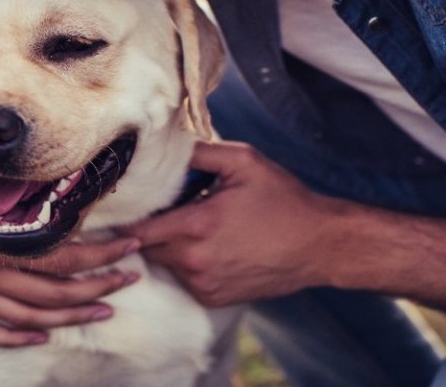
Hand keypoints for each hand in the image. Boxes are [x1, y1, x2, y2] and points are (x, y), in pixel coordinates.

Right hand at [0, 134, 139, 346]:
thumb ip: (10, 186)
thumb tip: (56, 183)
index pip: (61, 257)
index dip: (101, 256)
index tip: (131, 245)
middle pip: (52, 292)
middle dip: (97, 287)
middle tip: (129, 279)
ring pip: (25, 317)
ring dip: (68, 316)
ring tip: (102, 309)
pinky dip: (12, 338)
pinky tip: (37, 337)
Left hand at [126, 140, 342, 306]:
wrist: (320, 245)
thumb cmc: (283, 200)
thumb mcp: (243, 162)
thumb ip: (199, 151)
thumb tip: (166, 147)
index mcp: (197, 225)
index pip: (138, 227)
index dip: (126, 214)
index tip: (124, 202)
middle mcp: (194, 261)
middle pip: (146, 245)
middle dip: (149, 227)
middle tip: (163, 207)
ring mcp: (203, 284)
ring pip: (164, 262)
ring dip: (168, 244)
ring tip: (193, 224)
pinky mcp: (213, 298)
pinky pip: (184, 278)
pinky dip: (186, 263)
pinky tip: (209, 245)